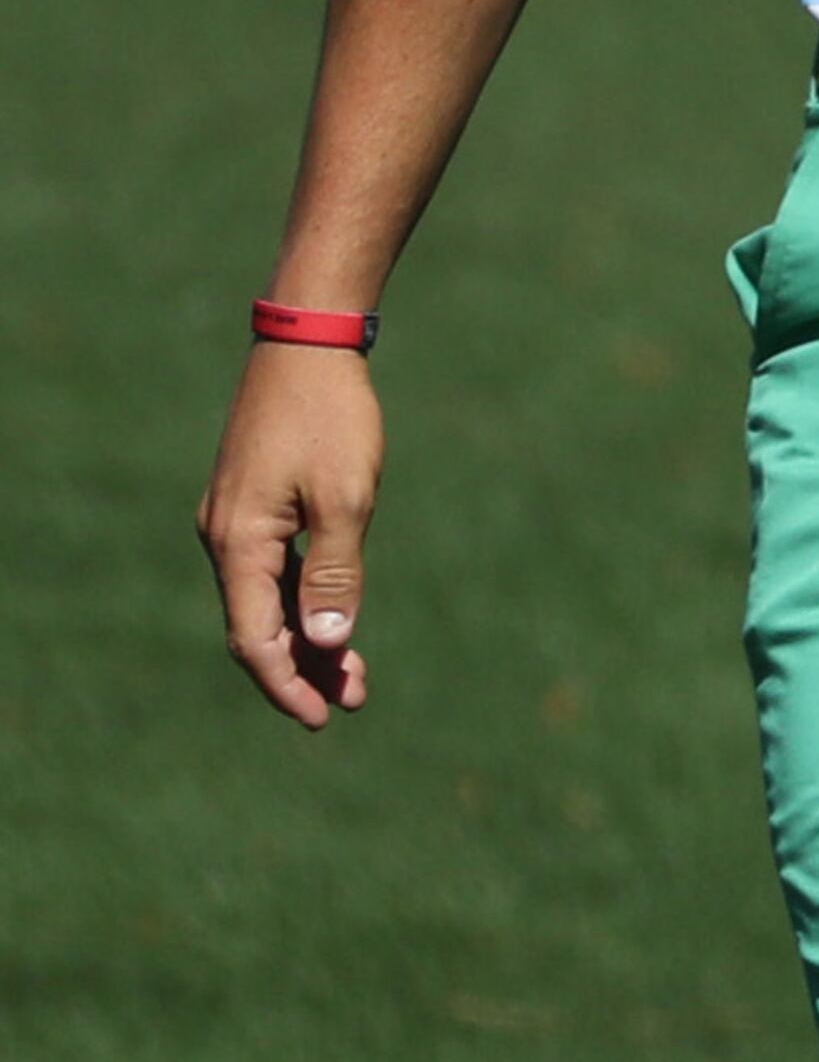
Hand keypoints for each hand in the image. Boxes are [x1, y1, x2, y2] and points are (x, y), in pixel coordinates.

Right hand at [198, 343, 383, 728]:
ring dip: (306, 638)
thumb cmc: (331, 418)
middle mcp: (224, 536)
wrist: (309, 343)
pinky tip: (333, 621)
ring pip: (264, 599)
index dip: (286, 683)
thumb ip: (335, 575)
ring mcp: (235, 519)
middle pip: (257, 626)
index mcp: (239, 542)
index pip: (254, 637)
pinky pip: (270, 570)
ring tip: (351, 675)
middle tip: (349, 702)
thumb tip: (325, 641)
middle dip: (301, 669)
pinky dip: (301, 600)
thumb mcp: (346, 500)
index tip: (321, 717)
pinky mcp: (253, 503)